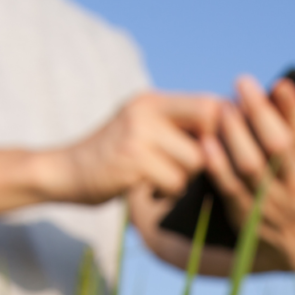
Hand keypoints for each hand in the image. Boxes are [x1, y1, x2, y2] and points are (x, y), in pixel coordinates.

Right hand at [41, 91, 220, 204]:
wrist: (64, 173)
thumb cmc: (112, 158)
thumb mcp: (143, 130)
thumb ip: (177, 127)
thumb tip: (231, 132)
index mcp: (153, 101)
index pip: (210, 104)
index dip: (225, 128)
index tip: (219, 150)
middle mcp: (147, 110)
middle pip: (211, 127)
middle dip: (210, 153)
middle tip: (192, 168)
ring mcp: (139, 133)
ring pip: (196, 160)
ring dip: (185, 178)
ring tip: (161, 179)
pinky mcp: (132, 160)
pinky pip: (176, 181)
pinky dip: (168, 192)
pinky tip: (148, 190)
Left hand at [199, 75, 294, 271]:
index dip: (294, 109)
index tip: (280, 83)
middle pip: (277, 145)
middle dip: (259, 111)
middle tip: (242, 83)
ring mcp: (271, 204)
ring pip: (251, 165)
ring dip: (235, 133)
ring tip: (223, 107)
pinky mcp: (247, 217)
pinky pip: (230, 188)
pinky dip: (217, 165)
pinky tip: (207, 142)